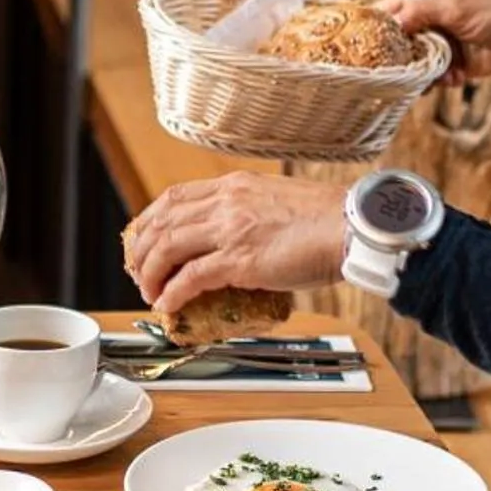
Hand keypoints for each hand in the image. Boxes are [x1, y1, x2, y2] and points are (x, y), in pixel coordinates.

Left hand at [122, 174, 349, 316]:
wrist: (353, 228)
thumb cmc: (326, 220)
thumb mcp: (277, 199)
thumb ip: (249, 211)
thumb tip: (237, 237)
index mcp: (234, 185)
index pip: (174, 196)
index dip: (151, 220)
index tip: (144, 238)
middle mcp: (226, 201)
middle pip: (163, 221)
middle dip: (142, 249)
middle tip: (137, 271)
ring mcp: (231, 229)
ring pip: (168, 247)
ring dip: (150, 273)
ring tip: (148, 292)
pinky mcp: (241, 259)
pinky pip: (191, 277)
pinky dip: (173, 293)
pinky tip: (167, 305)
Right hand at [372, 0, 490, 84]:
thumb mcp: (457, 8)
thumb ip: (422, 13)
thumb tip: (391, 23)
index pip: (386, 11)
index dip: (373, 28)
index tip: (363, 47)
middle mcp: (425, 19)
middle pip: (395, 42)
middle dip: (400, 58)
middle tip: (406, 70)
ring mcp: (437, 43)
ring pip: (412, 63)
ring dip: (423, 73)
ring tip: (442, 75)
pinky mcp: (448, 63)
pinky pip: (431, 76)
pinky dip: (440, 80)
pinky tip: (457, 78)